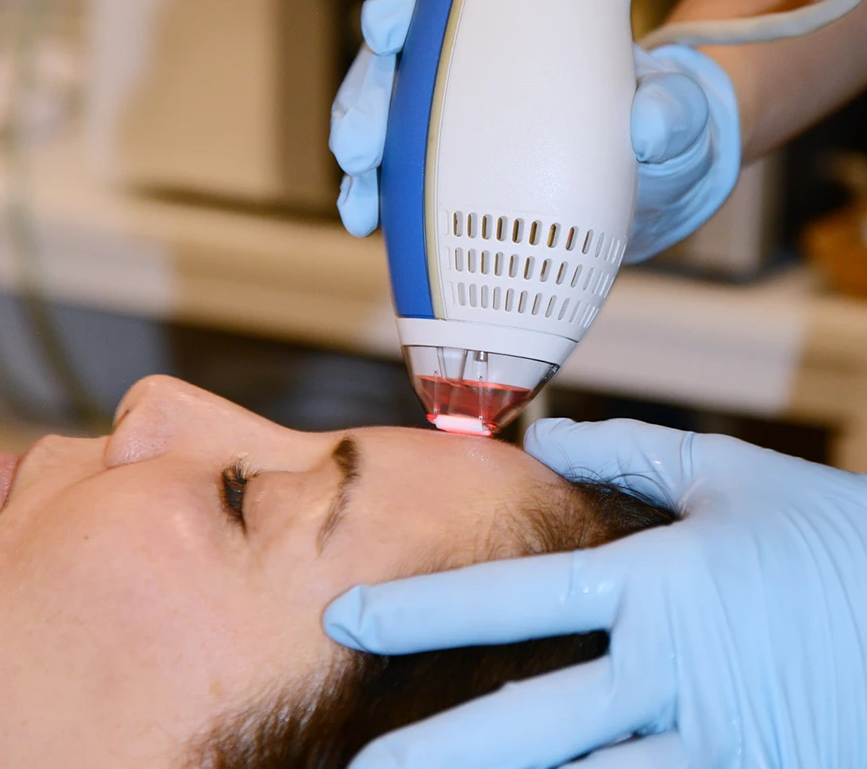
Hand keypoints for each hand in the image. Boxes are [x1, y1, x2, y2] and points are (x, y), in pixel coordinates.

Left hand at [324, 418, 866, 767]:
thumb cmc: (831, 536)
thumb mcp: (730, 474)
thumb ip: (629, 453)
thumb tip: (546, 434)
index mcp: (657, 584)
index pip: (515, 599)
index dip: (424, 609)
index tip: (351, 618)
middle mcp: (672, 673)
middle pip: (530, 725)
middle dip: (437, 751)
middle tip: (360, 768)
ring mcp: (717, 746)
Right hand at [329, 0, 741, 255]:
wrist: (659, 176)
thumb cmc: (664, 120)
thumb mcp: (681, 111)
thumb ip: (674, 112)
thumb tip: (649, 123)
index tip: (392, 24)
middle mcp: (465, 37)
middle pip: (392, 41)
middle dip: (367, 85)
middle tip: (365, 133)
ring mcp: (445, 97)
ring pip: (379, 100)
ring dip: (359, 138)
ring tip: (359, 183)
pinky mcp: (439, 151)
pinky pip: (392, 162)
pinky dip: (371, 189)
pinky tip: (363, 216)